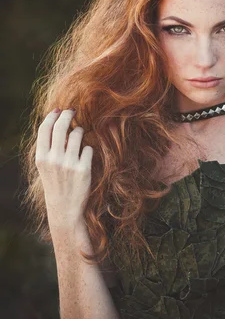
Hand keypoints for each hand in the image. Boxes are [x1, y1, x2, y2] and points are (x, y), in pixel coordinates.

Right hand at [35, 108, 92, 229]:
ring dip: (80, 131)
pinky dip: (88, 149)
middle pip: (61, 127)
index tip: (59, 109)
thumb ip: (49, 146)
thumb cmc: (55, 183)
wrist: (64, 208)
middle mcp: (54, 159)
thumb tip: (57, 121)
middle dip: (68, 115)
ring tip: (79, 135)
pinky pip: (89, 148)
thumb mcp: (45, 166)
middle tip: (73, 111)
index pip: (45, 129)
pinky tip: (85, 156)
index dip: (52, 116)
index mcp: (41, 158)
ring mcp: (69, 164)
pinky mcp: (84, 169)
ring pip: (77, 134)